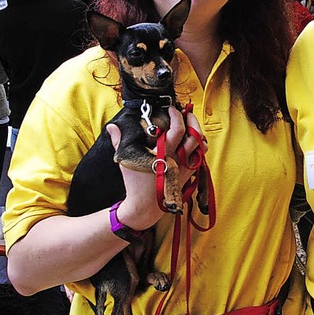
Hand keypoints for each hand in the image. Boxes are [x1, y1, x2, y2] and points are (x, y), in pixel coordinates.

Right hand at [106, 107, 206, 229]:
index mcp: (163, 154)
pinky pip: (200, 155)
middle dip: (192, 119)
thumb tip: (112, 126)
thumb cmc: (135, 183)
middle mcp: (178, 159)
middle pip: (194, 135)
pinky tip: (192, 139)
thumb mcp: (126, 161)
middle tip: (185, 112)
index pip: (177, 130)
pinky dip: (199, 145)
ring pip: (201, 145)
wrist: (146, 206)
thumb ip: (119, 141)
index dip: (177, 115)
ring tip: (191, 123)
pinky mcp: (189, 173)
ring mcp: (186, 166)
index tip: (171, 108)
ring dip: (198, 131)